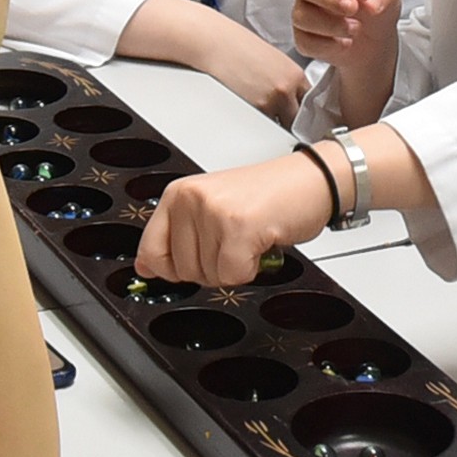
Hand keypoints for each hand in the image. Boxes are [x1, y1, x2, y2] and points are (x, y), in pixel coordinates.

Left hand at [136, 153, 332, 285]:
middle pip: (182, 271)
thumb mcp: (211, 209)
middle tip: (234, 242)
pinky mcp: (238, 228)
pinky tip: (260, 244)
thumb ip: (177, 236)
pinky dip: (251, 269)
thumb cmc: (266, 195)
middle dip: (212, 268)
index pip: (150, 250)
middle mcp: (191, 199)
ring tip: (249, 238)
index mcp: (179, 193)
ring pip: (209, 276)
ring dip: (234, 268)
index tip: (193, 261)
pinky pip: (234, 275)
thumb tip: (146, 267)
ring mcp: (214, 212)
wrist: (310, 180)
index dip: (171, 268)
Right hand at [191, 18, 308, 126]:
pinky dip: (259, 123)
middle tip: (280, 119)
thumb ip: (288, 80)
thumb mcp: (275, 60)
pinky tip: (250, 110)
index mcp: (295, 74)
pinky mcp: (254, 110)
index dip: (303, 110)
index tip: (298, 116)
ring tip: (261, 112)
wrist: (217, 44)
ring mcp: (271, 101)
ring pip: (281, 125)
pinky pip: (263, 125)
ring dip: (274, 124)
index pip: (310, 102)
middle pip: (298, 118)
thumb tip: (293, 99)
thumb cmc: (240, 48)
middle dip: (290, 121)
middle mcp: (287, 88)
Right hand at [293, 0, 400, 104]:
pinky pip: (305, 41)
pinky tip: (346, 44)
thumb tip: (372, 3)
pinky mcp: (302, 37)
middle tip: (353, 8)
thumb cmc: (375, 6)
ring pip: (302, 16)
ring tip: (356, 29)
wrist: (373, 39)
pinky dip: (327, 46)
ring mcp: (303, 11)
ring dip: (331, 25)